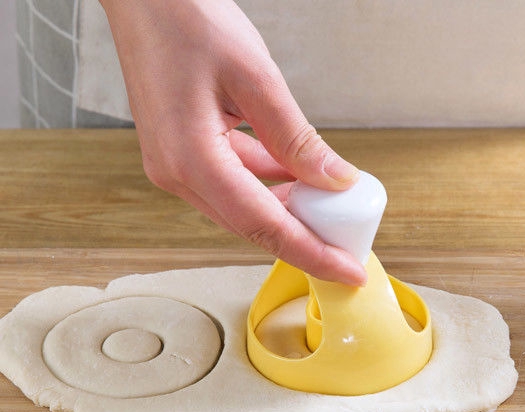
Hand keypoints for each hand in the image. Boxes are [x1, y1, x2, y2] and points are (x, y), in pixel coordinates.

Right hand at [99, 0, 365, 284]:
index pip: (264, 226)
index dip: (311, 253)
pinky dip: (269, 186)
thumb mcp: (256, 77)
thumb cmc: (184, 17)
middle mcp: (177, 173)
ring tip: (331, 213)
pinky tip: (298, 179)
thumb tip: (336, 181)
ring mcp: (175, 166)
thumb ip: (297, 138)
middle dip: (304, 240)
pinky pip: (234, 185)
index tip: (348, 273)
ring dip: (288, 213)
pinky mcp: (182, 154)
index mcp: (191, 159)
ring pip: (245, 209)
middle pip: (253, 227)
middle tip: (348, 247)